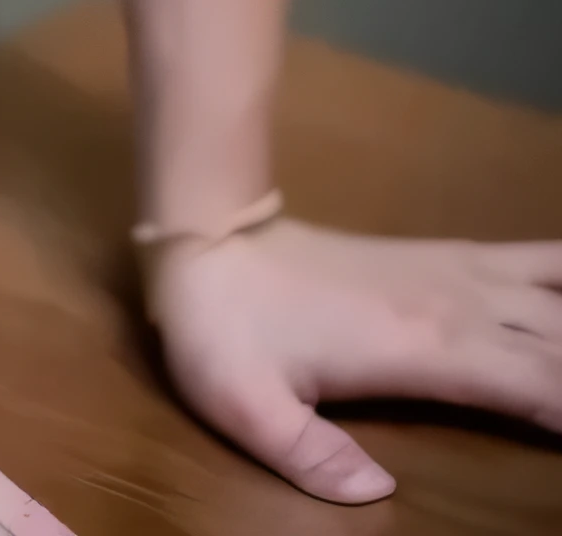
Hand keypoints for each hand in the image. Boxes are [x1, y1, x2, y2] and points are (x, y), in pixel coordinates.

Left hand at [150, 214, 561, 501]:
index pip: (537, 384)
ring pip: (561, 295)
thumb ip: (307, 454)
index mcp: (427, 346)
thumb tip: (376, 498)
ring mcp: (460, 274)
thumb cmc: (228, 331)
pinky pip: (539, 261)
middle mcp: (460, 304)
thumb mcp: (242, 403)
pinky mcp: (453, 259)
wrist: (209, 238)